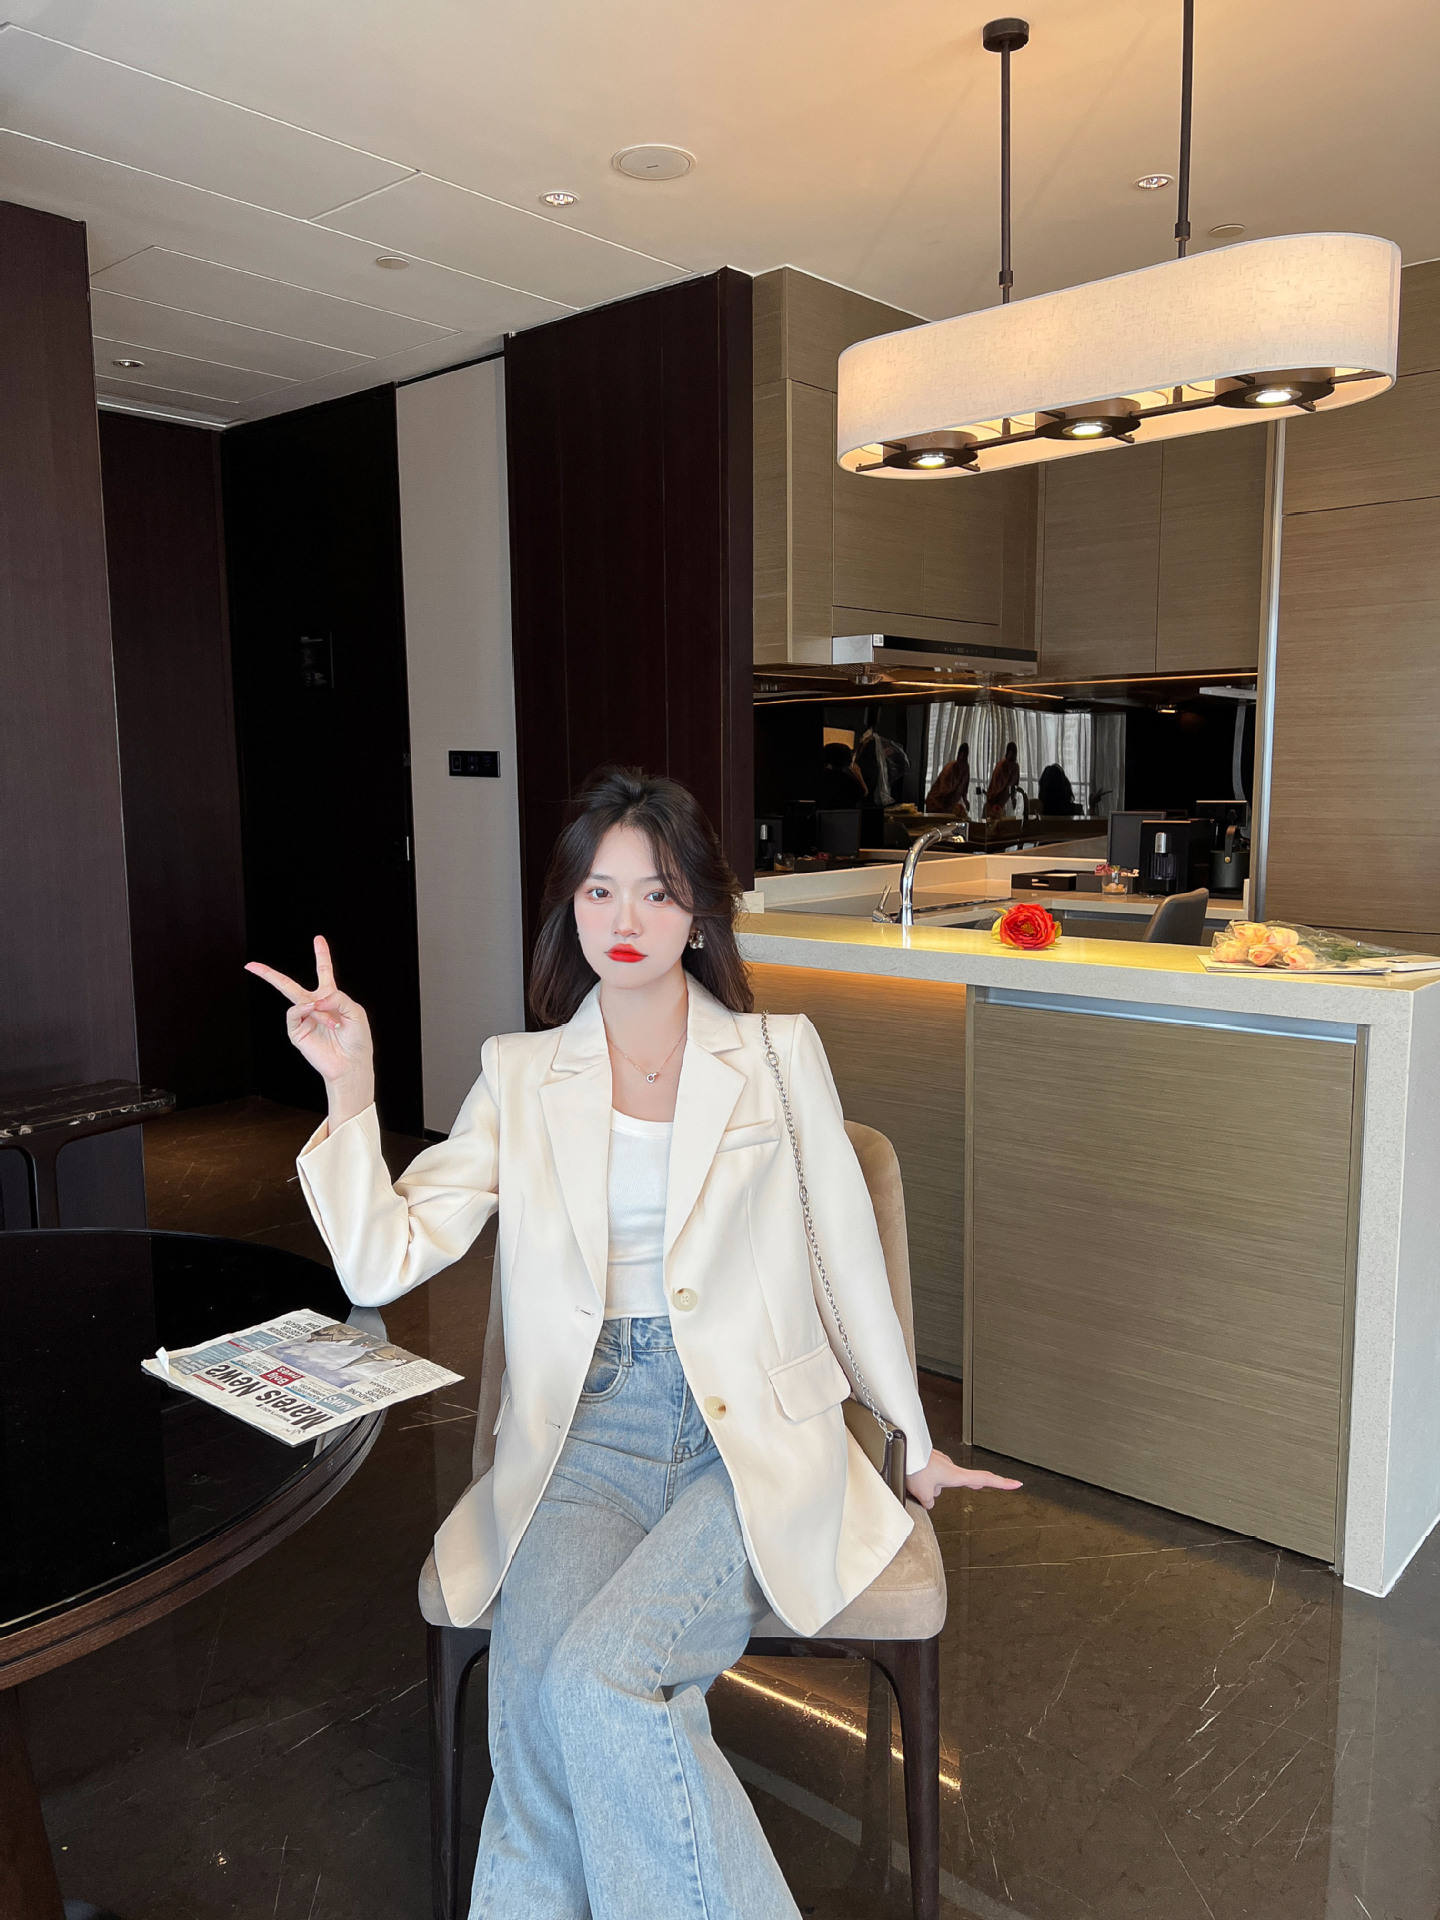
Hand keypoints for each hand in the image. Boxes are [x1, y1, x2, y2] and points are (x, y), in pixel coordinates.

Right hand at [245, 936, 374, 1119]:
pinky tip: (315, 1012)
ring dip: (317, 1008)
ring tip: (334, 1023)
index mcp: (331, 997)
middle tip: (250, 965)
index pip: (324, 971)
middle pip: (288, 985)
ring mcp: (304, 1019)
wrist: (351, 1065)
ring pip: (295, 999)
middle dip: (269, 974)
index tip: (318, 939)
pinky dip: (304, 1010)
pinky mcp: (296, 1032)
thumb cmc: (358, 1040)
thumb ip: (337, 997)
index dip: (321, 955)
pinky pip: (294, 1013)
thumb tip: (314, 999)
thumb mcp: (355, 1011)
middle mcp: (314, 1006)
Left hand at [905, 1450, 1021, 1509]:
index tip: (1016, 1484)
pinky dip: (922, 1477)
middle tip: (952, 1486)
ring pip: (938, 1480)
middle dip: (949, 1488)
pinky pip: (928, 1473)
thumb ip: (929, 1502)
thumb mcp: (923, 1494)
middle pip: (958, 1482)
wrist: (903, 1449)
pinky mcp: (930, 1458)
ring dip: (928, 1483)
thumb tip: (930, 1502)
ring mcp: (941, 1461)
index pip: (985, 1479)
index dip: (1002, 1483)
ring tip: (915, 1481)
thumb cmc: (915, 1467)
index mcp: (956, 1475)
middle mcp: (951, 1466)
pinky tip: (913, 1476)